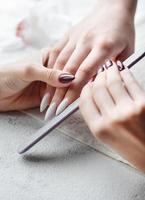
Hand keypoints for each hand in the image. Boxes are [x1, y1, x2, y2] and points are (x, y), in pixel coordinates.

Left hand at [0, 56, 73, 111]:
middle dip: (66, 89)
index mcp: (49, 55)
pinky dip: (58, 104)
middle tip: (66, 98)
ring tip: (60, 106)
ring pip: (64, 89)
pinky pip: (57, 99)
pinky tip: (58, 108)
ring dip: (62, 98)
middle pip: (67, 78)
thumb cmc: (7, 75)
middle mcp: (52, 68)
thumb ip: (49, 74)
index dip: (71, 73)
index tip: (74, 83)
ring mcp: (51, 82)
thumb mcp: (29, 70)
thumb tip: (68, 78)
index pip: (66, 63)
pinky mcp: (48, 95)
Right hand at [41, 0, 135, 119]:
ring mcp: (75, 37)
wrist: (113, 8)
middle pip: (69, 70)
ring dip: (51, 82)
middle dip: (59, 92)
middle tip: (53, 108)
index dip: (74, 91)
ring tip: (47, 99)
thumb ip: (114, 70)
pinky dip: (50, 68)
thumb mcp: (127, 51)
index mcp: (103, 46)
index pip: (85, 73)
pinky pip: (55, 52)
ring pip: (59, 62)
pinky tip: (46, 81)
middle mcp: (86, 41)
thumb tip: (100, 86)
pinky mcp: (68, 35)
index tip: (65, 106)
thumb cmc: (122, 31)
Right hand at [80, 61, 144, 172]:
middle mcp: (111, 119)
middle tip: (99, 72)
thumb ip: (95, 117)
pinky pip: (130, 82)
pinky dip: (125, 73)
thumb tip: (92, 94)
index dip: (84, 89)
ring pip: (112, 82)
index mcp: (99, 129)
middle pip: (97, 89)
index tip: (87, 84)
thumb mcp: (105, 138)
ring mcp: (128, 110)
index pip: (85, 101)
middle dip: (97, 77)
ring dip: (109, 71)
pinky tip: (122, 69)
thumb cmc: (131, 148)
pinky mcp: (143, 103)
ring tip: (109, 67)